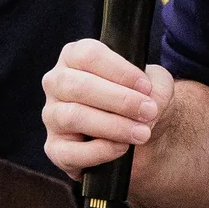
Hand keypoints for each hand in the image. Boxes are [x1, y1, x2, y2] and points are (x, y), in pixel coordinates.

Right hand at [41, 39, 173, 179]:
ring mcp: (52, 116)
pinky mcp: (55, 149)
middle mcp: (57, 83)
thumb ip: (156, 88)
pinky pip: (70, 152)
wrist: (142, 136)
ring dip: (113, 126)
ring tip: (142, 133)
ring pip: (73, 117)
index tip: (145, 87)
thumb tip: (147, 106)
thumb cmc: (141, 100)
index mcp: (75, 57)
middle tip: (149, 112)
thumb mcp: (157, 85)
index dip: (119, 71)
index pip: (88, 55)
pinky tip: (122, 148)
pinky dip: (100, 151)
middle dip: (119, 100)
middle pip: (79, 86)